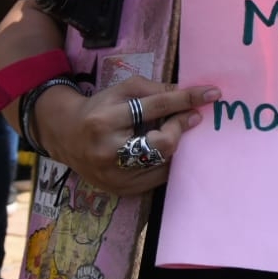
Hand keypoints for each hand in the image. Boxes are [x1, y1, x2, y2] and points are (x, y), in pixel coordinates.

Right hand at [35, 75, 218, 195]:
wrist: (66, 135)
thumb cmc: (99, 108)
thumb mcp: (122, 90)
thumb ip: (156, 89)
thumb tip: (190, 95)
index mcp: (105, 120)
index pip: (156, 107)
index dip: (186, 99)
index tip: (212, 93)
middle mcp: (108, 151)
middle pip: (163, 143)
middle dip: (180, 127)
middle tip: (189, 116)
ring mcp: (113, 175)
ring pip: (163, 162)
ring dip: (175, 145)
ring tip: (172, 132)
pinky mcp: (120, 189)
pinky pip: (158, 178)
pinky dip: (167, 161)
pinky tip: (164, 150)